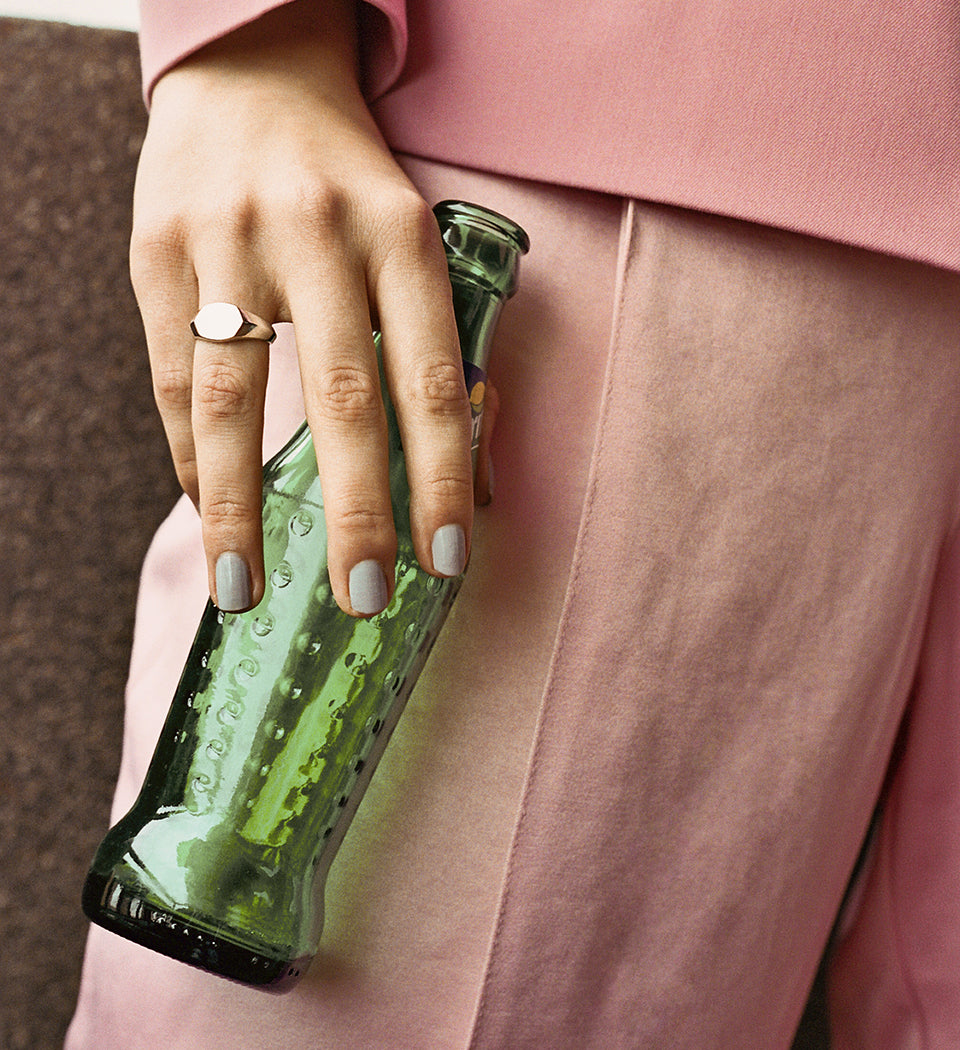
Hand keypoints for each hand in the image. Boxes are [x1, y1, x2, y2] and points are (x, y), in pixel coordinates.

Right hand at [131, 0, 473, 616]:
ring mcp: (227, 244)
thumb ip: (432, 345)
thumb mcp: (409, 238)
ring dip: (241, 511)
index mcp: (401, 235)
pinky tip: (211, 513)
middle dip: (355, 515)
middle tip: (364, 597)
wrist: (250, 73)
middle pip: (341, 401)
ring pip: (230, 402)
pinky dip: (190, 459)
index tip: (445, 564)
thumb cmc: (349, 182)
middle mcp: (316, 237)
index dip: (441, 480)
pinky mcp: (157, 255)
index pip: (431, 380)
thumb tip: (462, 480)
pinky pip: (169, 380)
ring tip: (246, 590)